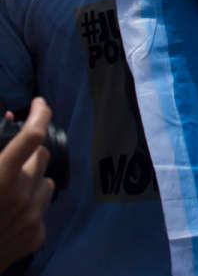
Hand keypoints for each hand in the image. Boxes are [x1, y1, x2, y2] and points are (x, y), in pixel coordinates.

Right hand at [0, 98, 53, 271]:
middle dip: (30, 152)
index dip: (40, 114)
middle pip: (42, 156)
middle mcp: (21, 195)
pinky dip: (30, 206)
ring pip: (46, 182)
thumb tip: (8, 119)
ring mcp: (32, 217)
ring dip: (32, 180)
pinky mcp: (37, 235)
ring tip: (9, 190)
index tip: (40, 103)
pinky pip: (42, 210)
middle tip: (13, 158)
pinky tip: (9, 215)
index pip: (32, 136)